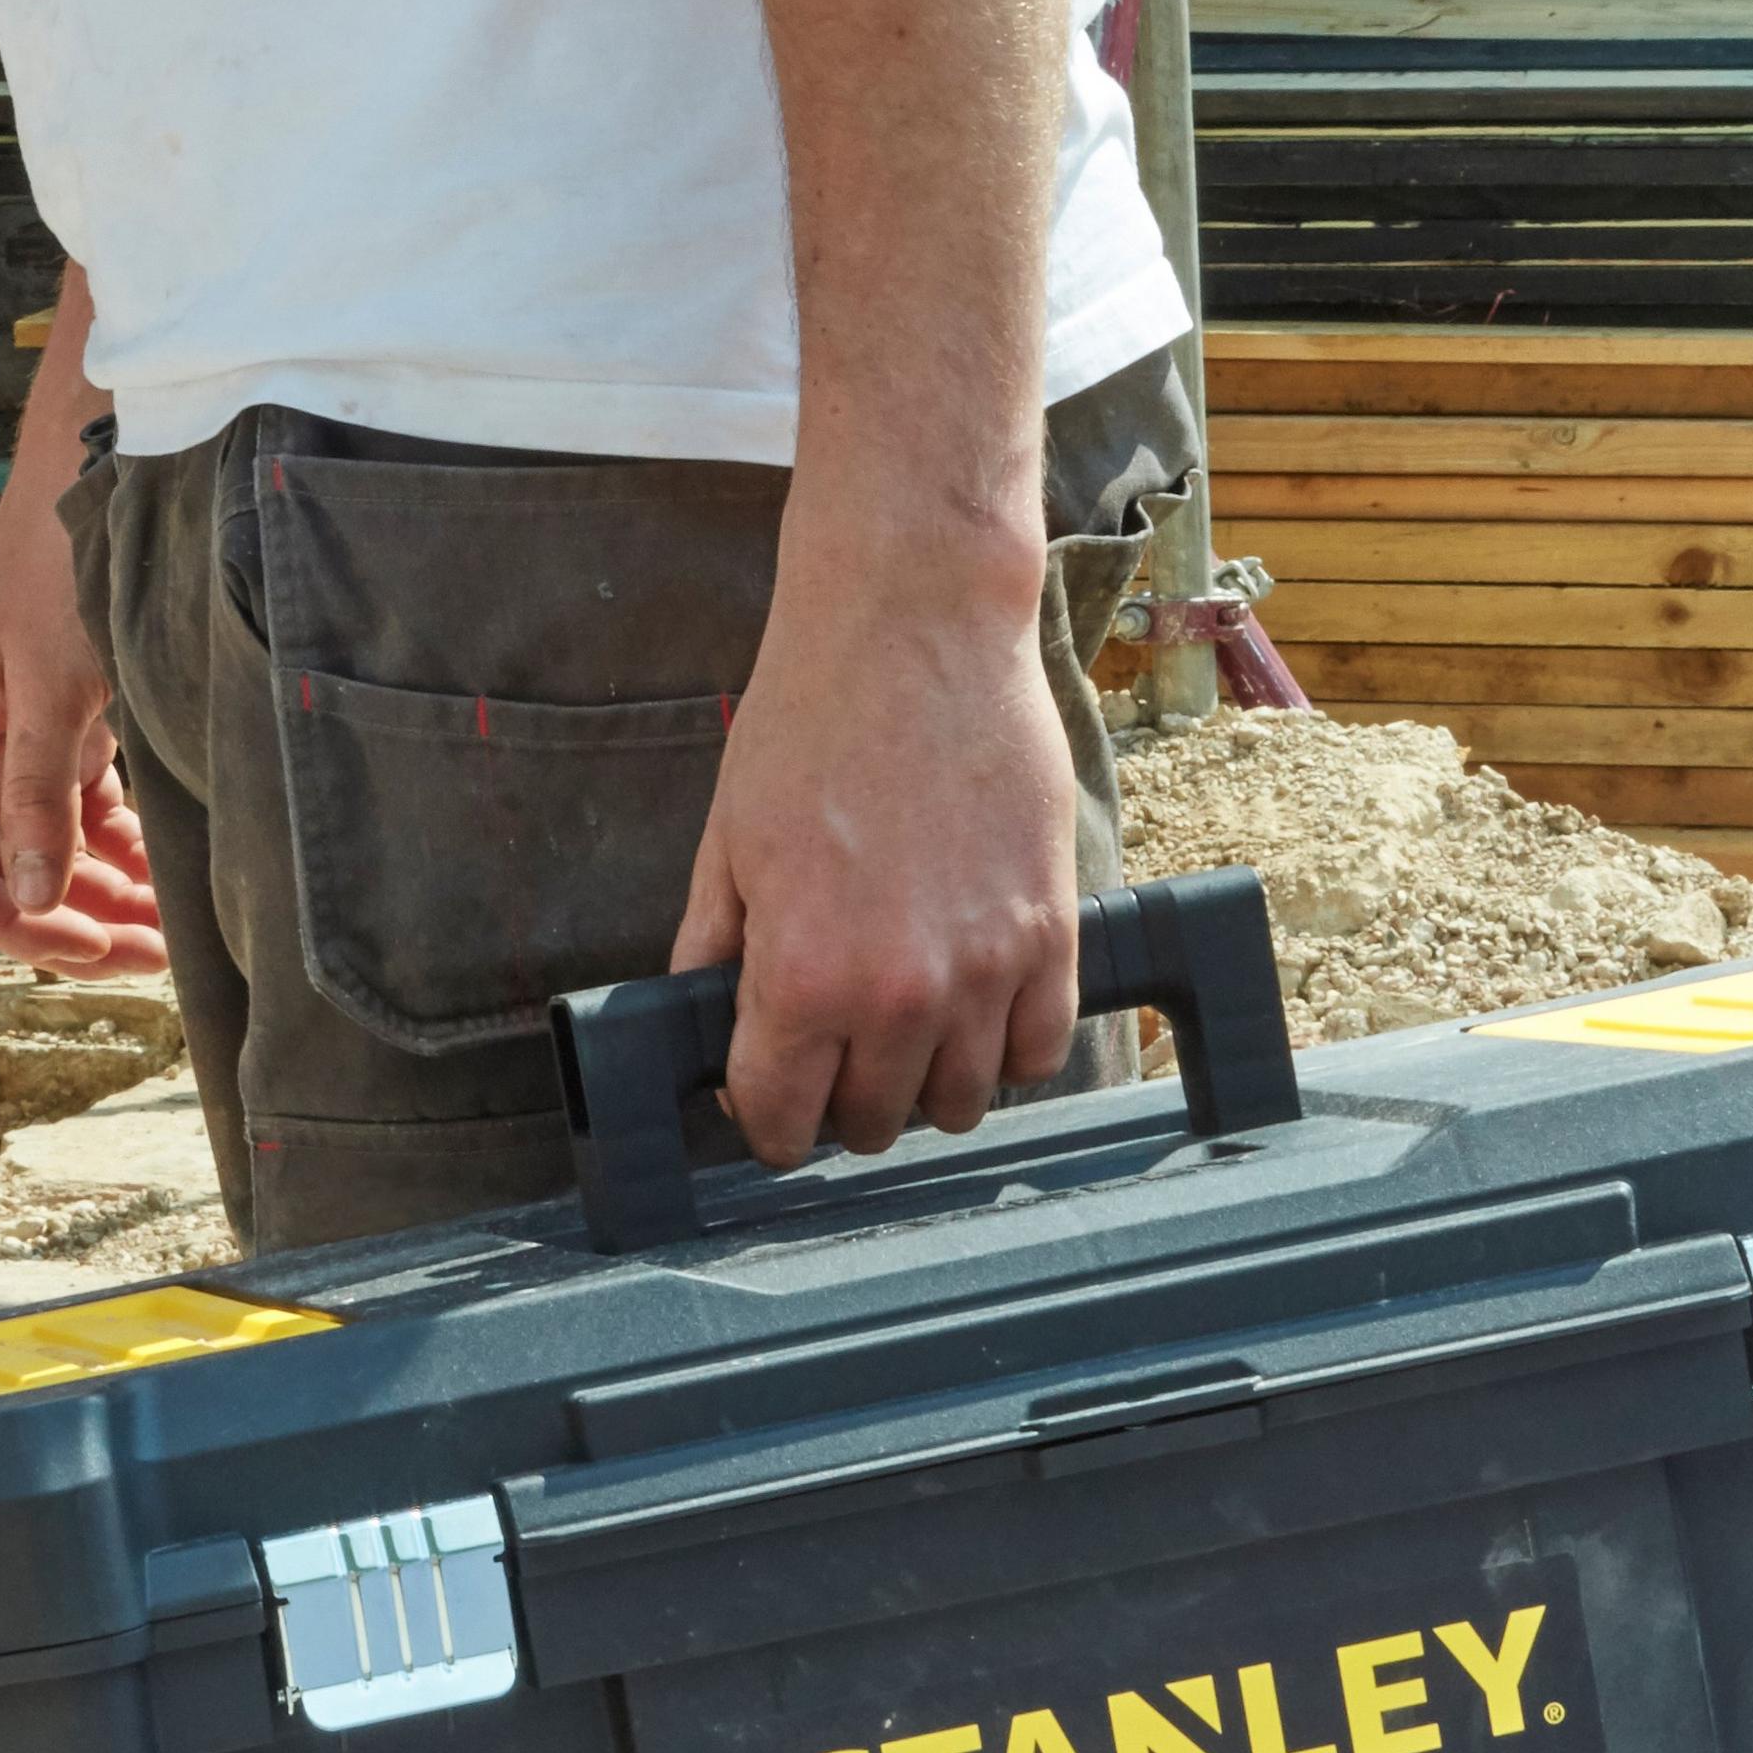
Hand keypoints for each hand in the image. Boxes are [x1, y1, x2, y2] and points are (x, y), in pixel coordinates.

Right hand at [0, 517, 171, 978]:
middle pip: (7, 878)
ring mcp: (12, 758)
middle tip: (153, 956)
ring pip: (53, 859)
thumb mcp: (50, 689)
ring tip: (175, 931)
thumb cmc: (55, 572)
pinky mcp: (61, 745)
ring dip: (108, 898)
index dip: (14, 925)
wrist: (93, 490)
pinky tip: (171, 883)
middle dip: (77, 921)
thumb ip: (38, 796)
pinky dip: (126, 855)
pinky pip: (88, 823)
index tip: (87, 945)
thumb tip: (34, 896)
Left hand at [669, 522, 1077, 1165]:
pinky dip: (1008, 1048)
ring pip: (960, 1100)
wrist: (915, 628)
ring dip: (926, 1082)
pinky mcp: (1053, 933)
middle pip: (873, 1121)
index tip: (769, 1109)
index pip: (779, 1120)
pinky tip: (975, 1010)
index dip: (763, 1123)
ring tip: (905, 1033)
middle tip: (833, 1056)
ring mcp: (987, 968)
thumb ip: (712, 955)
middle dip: (841, 1102)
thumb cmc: (811, 720)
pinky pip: (1043, 1048)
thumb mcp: (727, 844)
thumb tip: (700, 1031)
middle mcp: (898, 993)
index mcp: (800, 976)